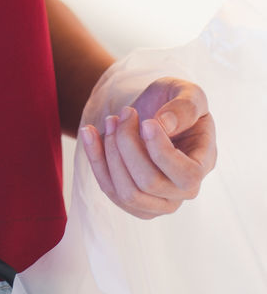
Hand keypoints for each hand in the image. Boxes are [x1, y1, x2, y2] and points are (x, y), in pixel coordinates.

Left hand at [79, 76, 216, 218]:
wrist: (154, 110)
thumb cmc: (176, 100)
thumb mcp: (188, 92)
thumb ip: (185, 106)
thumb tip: (165, 124)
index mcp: (203, 163)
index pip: (187, 176)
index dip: (161, 152)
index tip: (146, 121)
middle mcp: (184, 190)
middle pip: (149, 183)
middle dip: (127, 143)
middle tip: (125, 112)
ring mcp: (159, 201)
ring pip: (128, 193)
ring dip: (110, 152)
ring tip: (111, 120)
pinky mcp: (135, 201)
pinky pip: (109, 190)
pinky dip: (95, 160)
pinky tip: (90, 132)